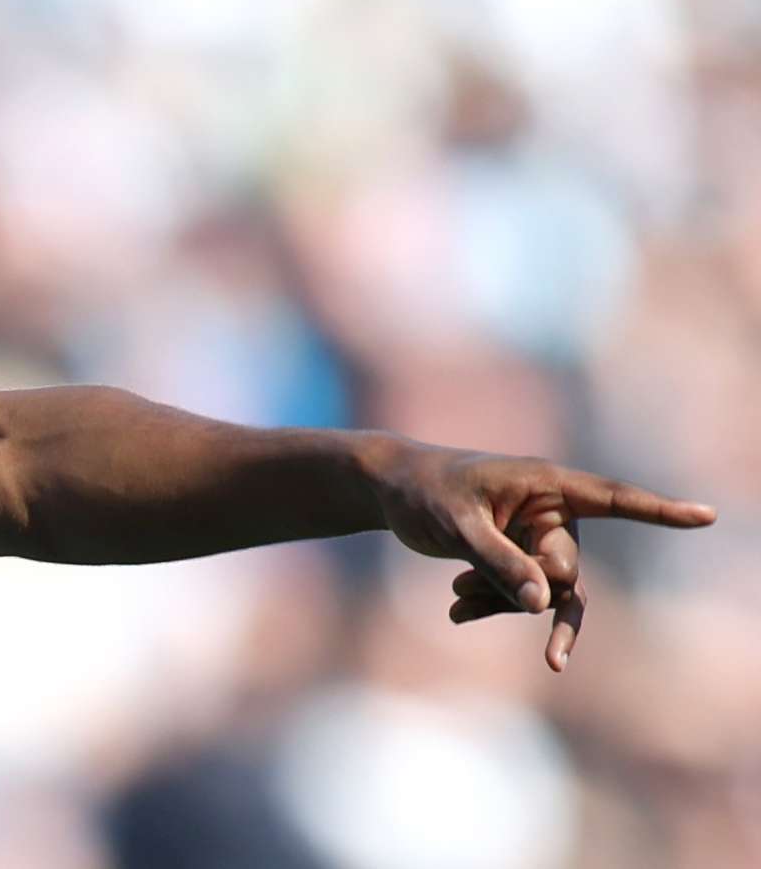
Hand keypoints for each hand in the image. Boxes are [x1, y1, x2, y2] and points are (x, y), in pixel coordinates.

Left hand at [363, 435, 715, 671]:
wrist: (392, 491)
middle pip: (566, 571)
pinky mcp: (520, 557)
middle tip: (461, 589)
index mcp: (546, 484)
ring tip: (454, 602)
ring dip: (504, 603)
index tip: (706, 516)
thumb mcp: (455, 526)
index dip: (659, 510)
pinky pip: (526, 597)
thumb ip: (498, 562)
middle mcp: (552, 511)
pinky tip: (453, 612)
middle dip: (521, 590)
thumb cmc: (423, 492)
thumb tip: (546, 603)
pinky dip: (492, 605)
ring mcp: (538, 537)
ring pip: (548, 592)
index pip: (613, 498)